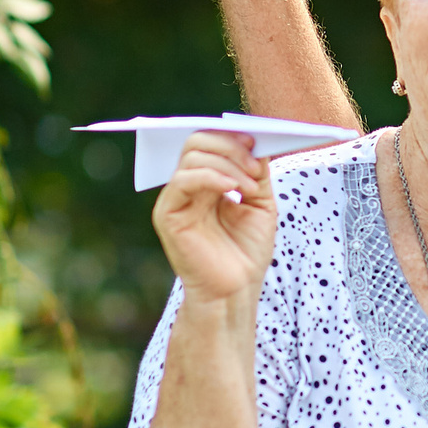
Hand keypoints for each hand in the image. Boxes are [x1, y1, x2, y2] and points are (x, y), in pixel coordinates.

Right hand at [152, 131, 276, 304]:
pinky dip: (211, 177)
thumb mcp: (260, 204)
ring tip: (250, 186)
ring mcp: (175, 199)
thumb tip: (255, 140)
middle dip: (230, 146)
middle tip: (255, 163)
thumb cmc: (246, 253)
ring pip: (193, 157)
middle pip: (197, 142)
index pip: (209, 142)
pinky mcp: (167, 214)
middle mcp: (188, 186)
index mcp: (206, 182)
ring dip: (228, 164)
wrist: (235, 292)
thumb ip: (256, 172)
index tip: (258, 139)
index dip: (231, 135)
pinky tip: (234, 190)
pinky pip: (183, 180)